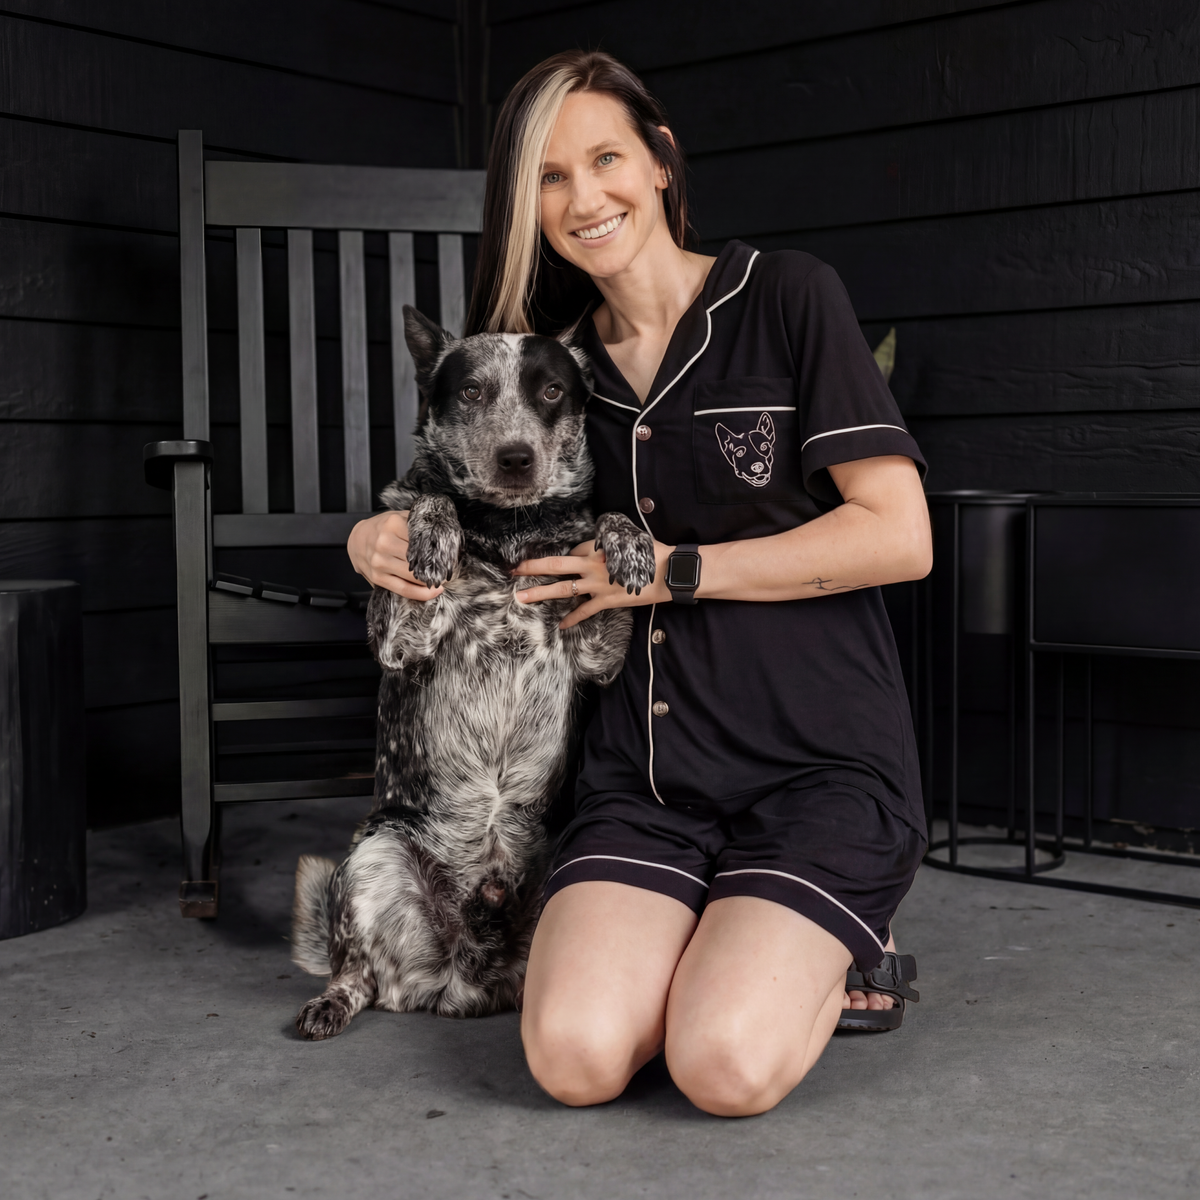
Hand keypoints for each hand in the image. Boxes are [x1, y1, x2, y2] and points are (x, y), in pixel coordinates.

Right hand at [347, 511, 444, 600]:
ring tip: (441, 579)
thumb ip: (417, 521)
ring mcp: (380, 562)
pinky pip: (403, 589)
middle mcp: (384, 543)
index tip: (450, 555)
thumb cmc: (382, 528)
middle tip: (448, 569)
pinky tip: (432, 592)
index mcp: (393, 525)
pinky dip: (420, 594)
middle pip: (418, 559)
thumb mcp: (398, 516)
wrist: (357, 539)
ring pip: (412, 576)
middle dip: (436, 566)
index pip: (422, 539)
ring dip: (430, 581)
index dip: (438, 549)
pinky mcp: (377, 578)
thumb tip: (441, 530)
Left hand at [513, 539, 673, 628]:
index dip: (572, 554)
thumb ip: (610, 542)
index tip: (573, 559)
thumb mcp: (630, 539)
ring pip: (563, 589)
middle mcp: (593, 566)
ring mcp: (598, 585)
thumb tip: (597, 545)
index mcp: (598, 548)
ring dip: (541, 593)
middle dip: (533, 567)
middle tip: (514, 570)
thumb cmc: (652, 553)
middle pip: (556, 565)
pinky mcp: (608, 600)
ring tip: (522, 598)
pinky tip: (561, 625)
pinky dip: (573, 618)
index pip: (574, 549)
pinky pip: (585, 611)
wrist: (669, 572)